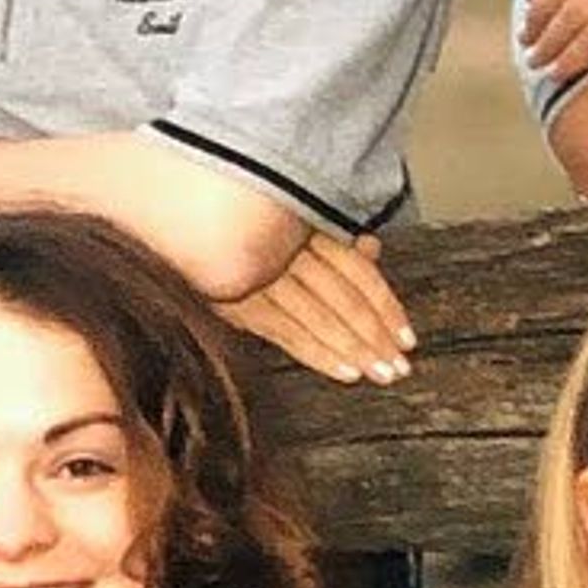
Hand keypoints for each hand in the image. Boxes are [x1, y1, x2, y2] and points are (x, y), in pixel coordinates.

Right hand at [217, 229, 414, 383]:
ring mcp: (263, 276)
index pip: (359, 272)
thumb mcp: (291, 216)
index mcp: (307, 225)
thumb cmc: (243, 218)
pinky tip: (344, 371)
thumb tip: (371, 250)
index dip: (386, 307)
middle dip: (376, 337)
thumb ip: (332, 237)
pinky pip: (286, 332)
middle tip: (399, 367)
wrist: (180, 214)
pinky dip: (318, 354)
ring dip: (354, 350)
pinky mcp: (237, 300)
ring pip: (321, 319)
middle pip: (346, 300)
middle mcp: (290, 249)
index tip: (407, 337)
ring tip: (380, 374)